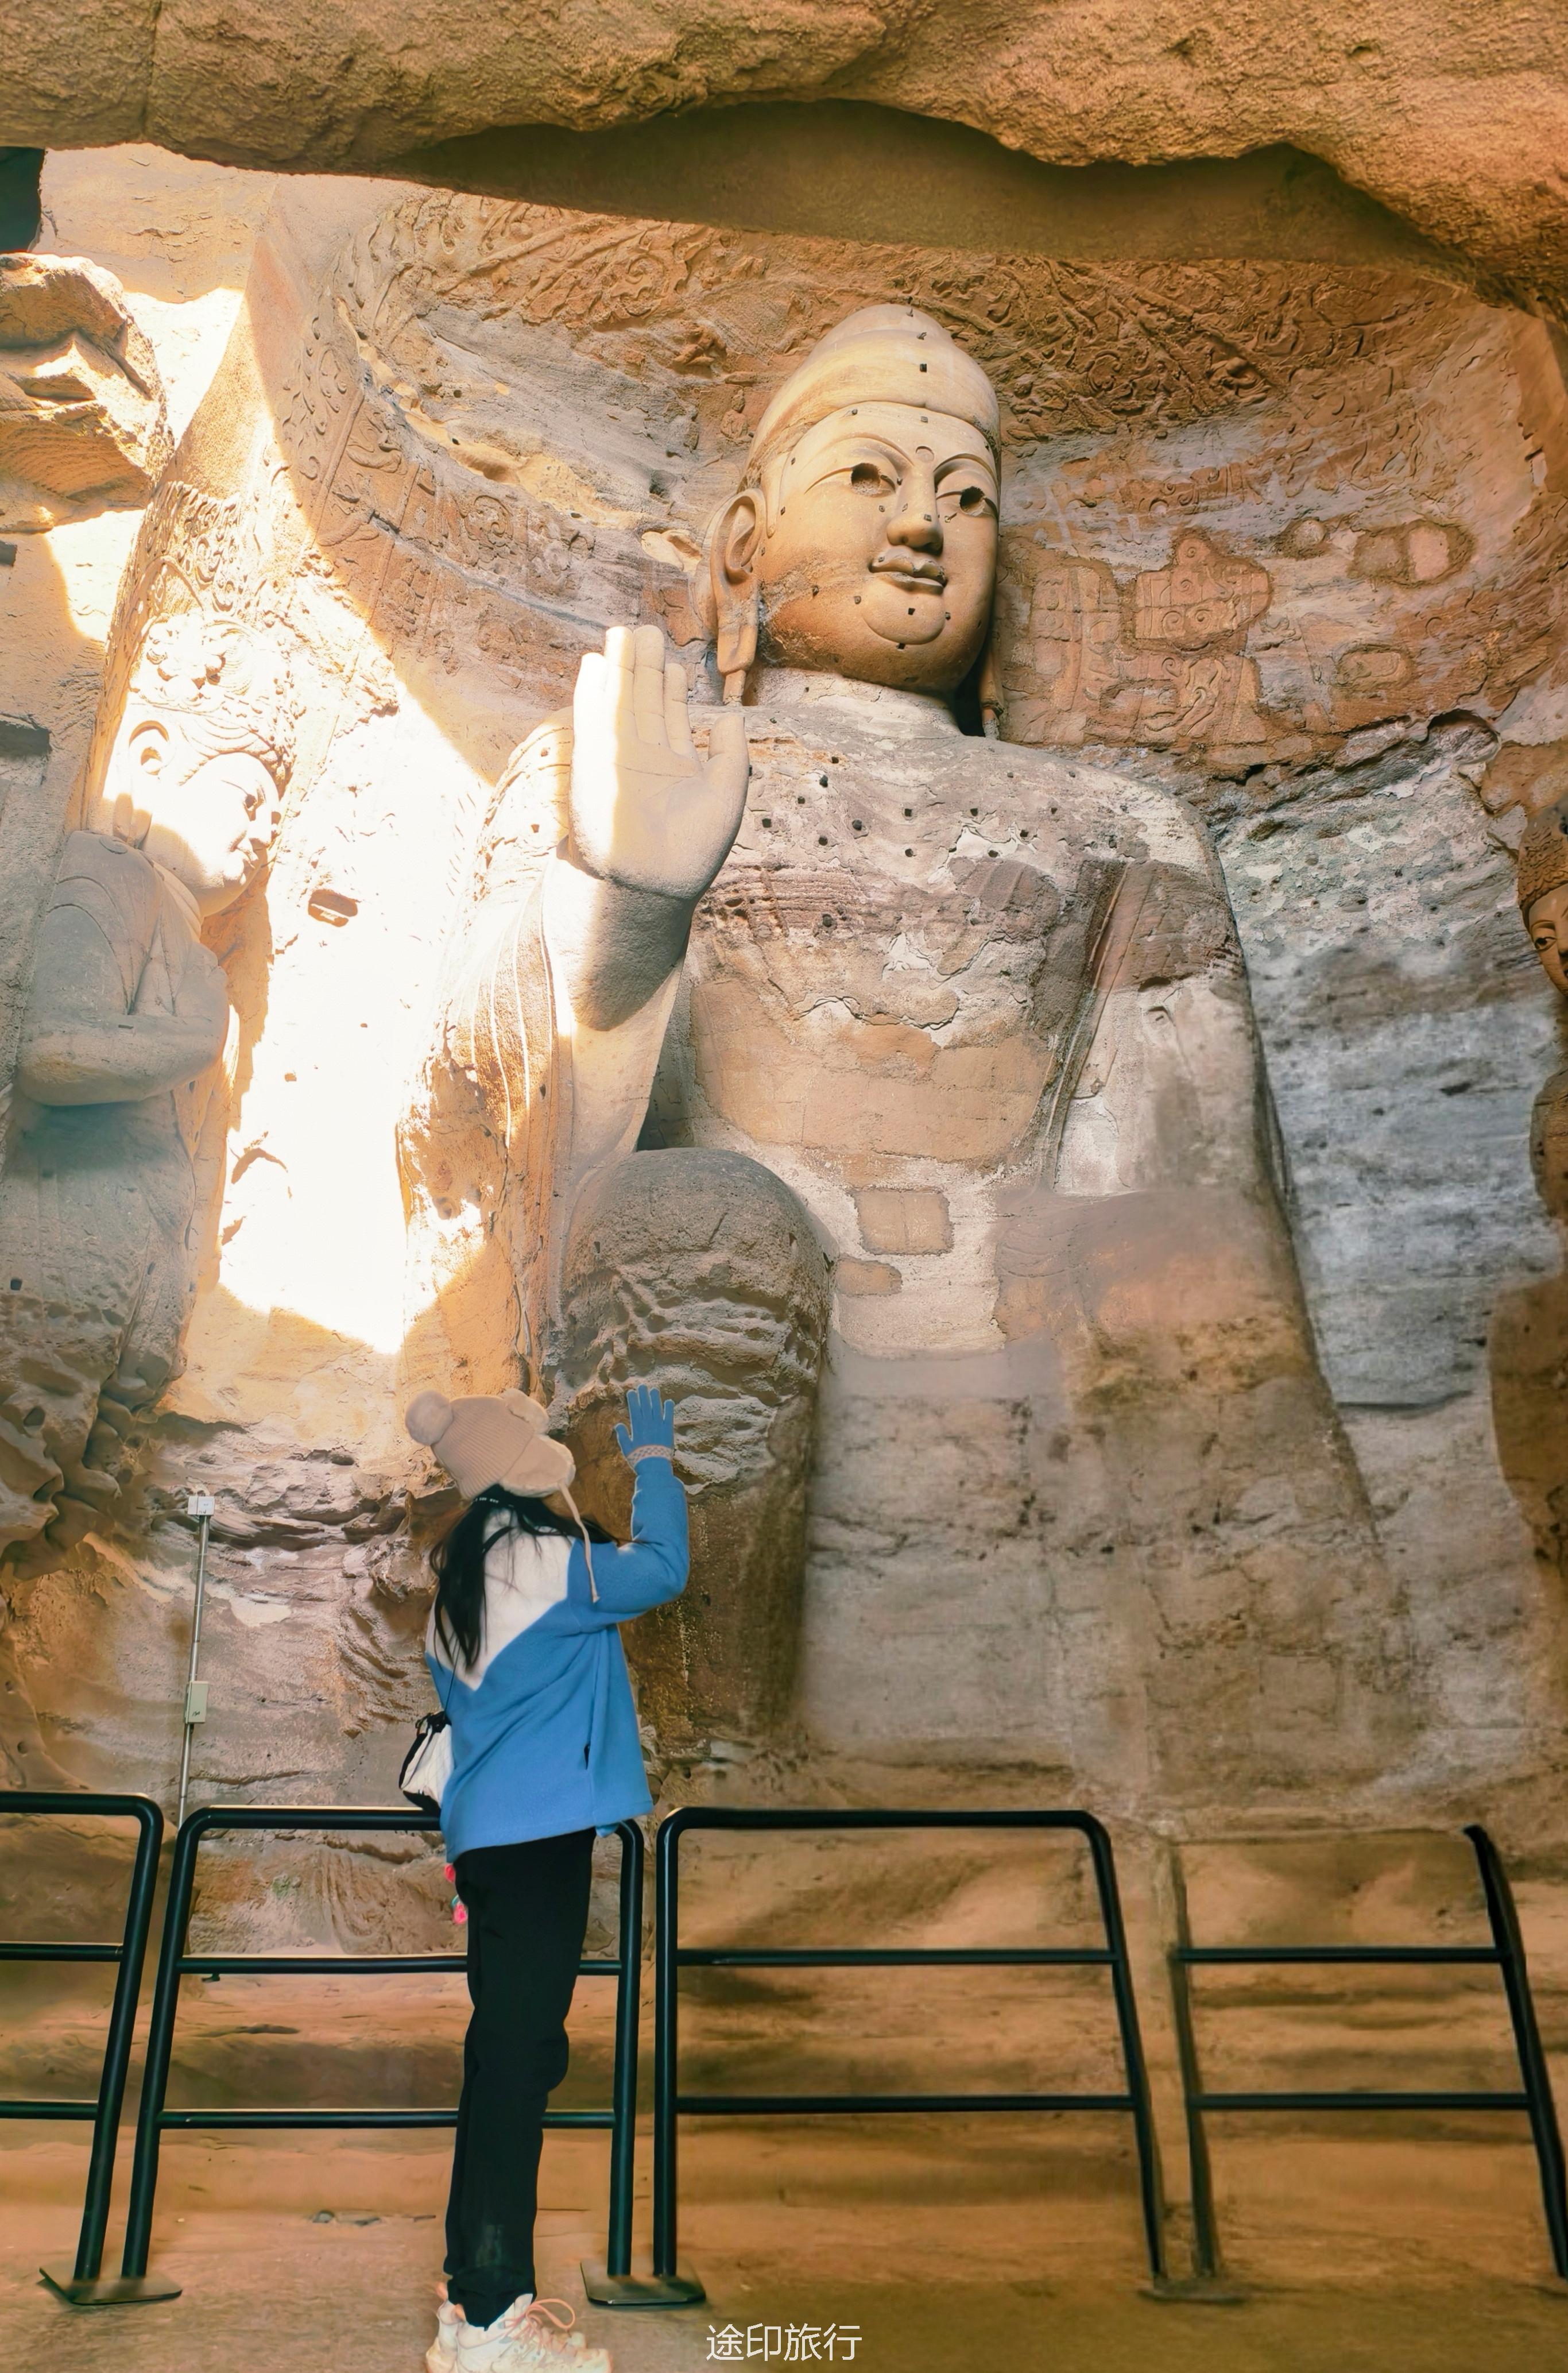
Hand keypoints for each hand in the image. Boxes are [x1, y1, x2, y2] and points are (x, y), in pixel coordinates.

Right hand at [570, 623, 747, 901]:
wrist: (651, 882)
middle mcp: (644, 760)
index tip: (675, 662)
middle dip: (644, 667)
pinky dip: (592, 691)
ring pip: (618, 702)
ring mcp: (616, 760)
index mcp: (675, 768)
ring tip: (621, 632)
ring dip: (618, 668)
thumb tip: (731, 717)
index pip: (672, 717)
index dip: (672, 688)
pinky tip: (595, 662)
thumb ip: (732, 756)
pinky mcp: (592, 763)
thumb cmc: (693, 850)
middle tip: (645, 630)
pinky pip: (591, 718)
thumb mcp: (727, 796)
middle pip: (643, 701)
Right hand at [614, 1382, 675, 1462]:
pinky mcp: (668, 1430)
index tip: (631, 1392)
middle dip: (643, 1395)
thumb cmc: (639, 1459)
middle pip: (645, 1406)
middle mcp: (648, 1424)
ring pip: (657, 1408)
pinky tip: (669, 1401)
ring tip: (654, 1390)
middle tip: (642, 1386)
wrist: (654, 1467)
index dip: (633, 1400)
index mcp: (637, 1427)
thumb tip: (618, 1425)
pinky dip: (669, 1409)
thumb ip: (623, 1436)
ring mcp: (659, 1426)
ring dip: (655, 1398)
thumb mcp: (627, 1448)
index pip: (634, 1409)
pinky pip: (669, 1417)